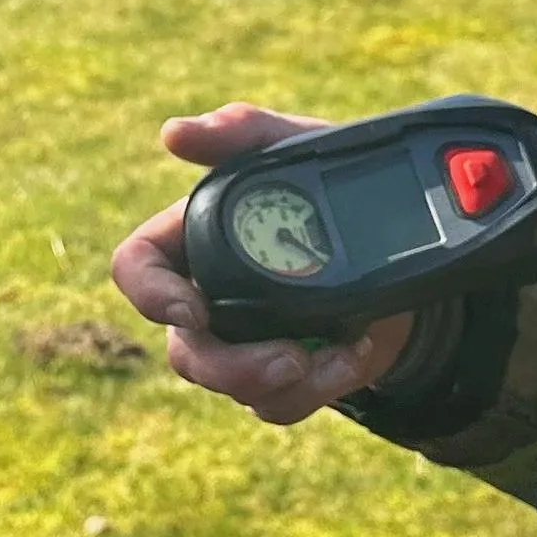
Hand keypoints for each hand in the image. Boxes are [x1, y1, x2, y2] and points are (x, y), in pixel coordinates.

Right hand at [110, 103, 412, 426]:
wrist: (400, 243)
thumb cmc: (329, 186)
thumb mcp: (300, 148)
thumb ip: (245, 132)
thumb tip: (174, 133)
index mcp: (193, 240)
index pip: (137, 269)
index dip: (149, 295)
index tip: (191, 310)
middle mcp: (207, 298)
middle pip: (185, 352)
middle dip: (230, 368)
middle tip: (288, 359)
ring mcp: (243, 343)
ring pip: (232, 388)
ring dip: (282, 383)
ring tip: (338, 355)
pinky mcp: (283, 375)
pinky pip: (279, 404)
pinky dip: (319, 388)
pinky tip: (355, 353)